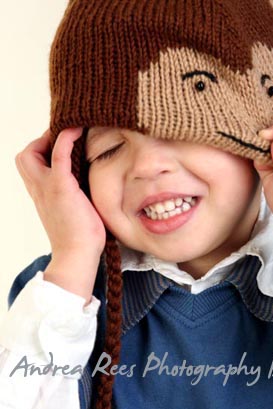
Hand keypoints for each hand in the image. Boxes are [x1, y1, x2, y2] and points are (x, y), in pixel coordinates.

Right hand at [15, 128, 106, 259]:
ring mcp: (47, 187)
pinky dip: (65, 138)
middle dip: (40, 144)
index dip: (41, 153)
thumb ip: (73, 197)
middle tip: (62, 143)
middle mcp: (39, 189)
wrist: (78, 255)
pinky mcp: (61, 186)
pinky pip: (58, 154)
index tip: (61, 147)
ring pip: (32, 153)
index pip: (30, 166)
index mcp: (41, 195)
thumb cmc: (81, 238)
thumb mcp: (72, 213)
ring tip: (71, 137)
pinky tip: (78, 130)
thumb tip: (89, 188)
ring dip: (49, 140)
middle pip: (24, 157)